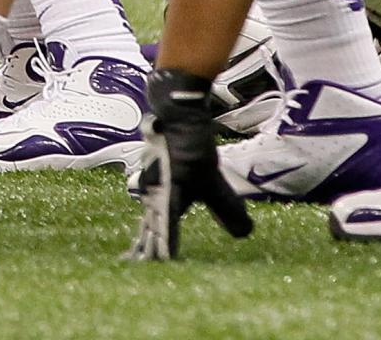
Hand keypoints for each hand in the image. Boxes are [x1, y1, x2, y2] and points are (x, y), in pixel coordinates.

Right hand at [127, 68, 252, 258]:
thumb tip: (245, 235)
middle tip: (134, 265)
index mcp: (164, 199)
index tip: (166, 267)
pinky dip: (150, 217)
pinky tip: (150, 218)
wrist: (175, 113)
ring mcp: (152, 184)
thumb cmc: (190, 146)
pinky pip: (151, 203)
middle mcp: (153, 195)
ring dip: (145, 234)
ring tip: (139, 249)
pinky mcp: (156, 176)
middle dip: (144, 248)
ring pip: (148, 216)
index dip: (167, 250)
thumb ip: (227, 208)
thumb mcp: (212, 180)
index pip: (166, 233)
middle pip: (149, 227)